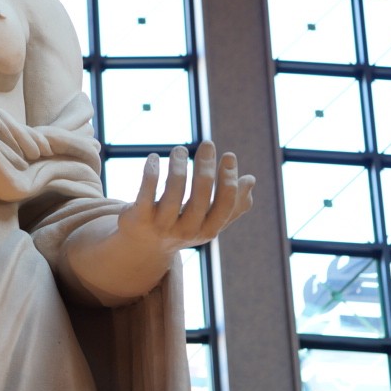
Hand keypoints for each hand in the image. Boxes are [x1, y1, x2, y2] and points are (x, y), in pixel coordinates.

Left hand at [118, 140, 254, 253]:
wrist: (143, 247)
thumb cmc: (182, 226)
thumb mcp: (207, 220)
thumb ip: (231, 204)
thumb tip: (251, 180)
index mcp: (208, 230)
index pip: (225, 204)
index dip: (229, 179)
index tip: (228, 155)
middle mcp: (187, 230)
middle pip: (200, 195)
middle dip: (206, 166)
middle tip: (207, 143)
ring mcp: (162, 225)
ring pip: (173, 189)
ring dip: (179, 164)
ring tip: (180, 148)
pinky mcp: (139, 217)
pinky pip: (146, 191)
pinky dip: (151, 171)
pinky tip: (154, 156)